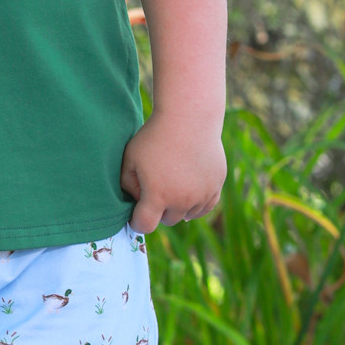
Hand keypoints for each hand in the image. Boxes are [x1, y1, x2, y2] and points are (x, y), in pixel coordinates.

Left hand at [120, 112, 225, 232]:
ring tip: (173, 184)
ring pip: (187, 215)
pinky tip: (189, 191)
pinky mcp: (216, 186)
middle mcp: (182, 200)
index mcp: (158, 195)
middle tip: (156, 190)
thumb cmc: (155, 137)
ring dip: (179, 206)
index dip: (137, 222)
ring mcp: (202, 194)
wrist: (189, 118)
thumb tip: (136, 202)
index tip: (136, 214)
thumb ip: (128, 185)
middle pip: (167, 220)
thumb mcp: (131, 159)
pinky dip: (196, 203)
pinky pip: (205, 207)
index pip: (144, 226)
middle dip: (159, 210)